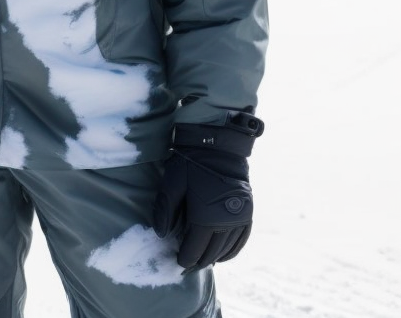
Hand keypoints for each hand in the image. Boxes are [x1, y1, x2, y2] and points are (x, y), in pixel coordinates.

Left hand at [153, 116, 262, 271]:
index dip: (184, 259)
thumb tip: (161, 234)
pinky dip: (231, 251)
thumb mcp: (172, 182)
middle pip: (210, 253)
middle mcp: (225, 223)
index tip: (177, 262)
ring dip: (214, 257)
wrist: (220, 144)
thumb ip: (165, 210)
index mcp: (205, 218)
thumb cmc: (192, 162)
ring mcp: (240, 218)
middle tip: (187, 264)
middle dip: (198, 261)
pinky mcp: (248, 211)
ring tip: (202, 260)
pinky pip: (241, 241)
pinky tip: (222, 254)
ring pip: (226, 250)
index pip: (194, 250)